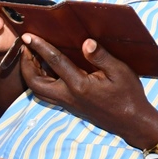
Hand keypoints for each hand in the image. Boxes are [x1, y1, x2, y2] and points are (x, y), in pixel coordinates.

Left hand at [18, 35, 157, 149]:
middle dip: (26, 65)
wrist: (131, 122)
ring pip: (38, 91)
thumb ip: (101, 57)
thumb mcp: (120, 71)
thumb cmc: (128, 94)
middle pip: (35, 82)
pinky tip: (47, 71)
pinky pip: (48, 95)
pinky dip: (41, 81)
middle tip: (27, 48)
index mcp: (79, 84)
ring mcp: (68, 103)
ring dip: (31, 75)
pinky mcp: (71, 107)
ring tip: (33, 58)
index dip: (40, 47)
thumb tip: (86, 42)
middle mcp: (68, 96)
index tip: (28, 36)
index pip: (55, 61)